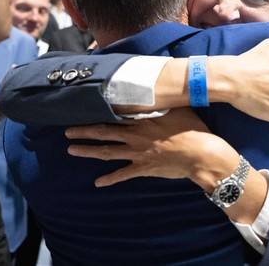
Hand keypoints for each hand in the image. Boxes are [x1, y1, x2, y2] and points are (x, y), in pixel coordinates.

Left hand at [66, 108, 239, 189]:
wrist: (201, 154)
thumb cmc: (192, 129)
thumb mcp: (178, 107)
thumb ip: (164, 99)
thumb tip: (158, 86)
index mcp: (142, 120)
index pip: (114, 114)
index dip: (97, 112)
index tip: (82, 109)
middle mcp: (135, 136)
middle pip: (104, 133)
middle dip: (83, 132)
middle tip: (66, 132)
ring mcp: (137, 154)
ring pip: (107, 153)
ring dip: (88, 151)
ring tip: (72, 150)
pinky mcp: (144, 169)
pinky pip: (123, 175)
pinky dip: (110, 179)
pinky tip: (97, 183)